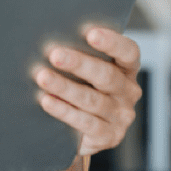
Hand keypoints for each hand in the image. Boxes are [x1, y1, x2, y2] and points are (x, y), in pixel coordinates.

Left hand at [33, 27, 141, 155]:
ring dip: (65, 87)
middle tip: (54, 55)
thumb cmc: (80, 83)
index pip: (128, 52)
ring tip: (42, 77)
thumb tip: (48, 36)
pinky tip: (46, 100)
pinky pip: (86, 123)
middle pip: (106, 76)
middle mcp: (128, 91)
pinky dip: (64, 110)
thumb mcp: (84, 68)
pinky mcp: (109, 137)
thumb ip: (77, 51)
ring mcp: (120, 116)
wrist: (81, 127)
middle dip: (78, 64)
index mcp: (126, 68)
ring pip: (92, 100)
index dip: (112, 42)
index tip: (90, 34)